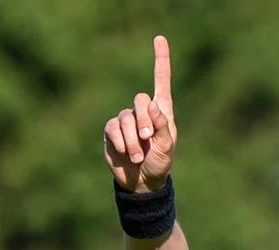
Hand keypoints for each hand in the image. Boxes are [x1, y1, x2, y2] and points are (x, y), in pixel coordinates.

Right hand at [103, 35, 177, 192]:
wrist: (142, 182)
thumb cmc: (159, 163)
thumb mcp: (166, 147)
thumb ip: (162, 126)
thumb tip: (152, 106)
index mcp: (162, 111)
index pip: (161, 81)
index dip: (160, 60)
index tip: (159, 38)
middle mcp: (143, 112)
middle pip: (140, 99)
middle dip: (144, 120)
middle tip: (148, 139)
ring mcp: (126, 120)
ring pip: (125, 118)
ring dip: (132, 140)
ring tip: (138, 156)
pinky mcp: (112, 131)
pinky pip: (113, 128)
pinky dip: (121, 142)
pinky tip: (125, 154)